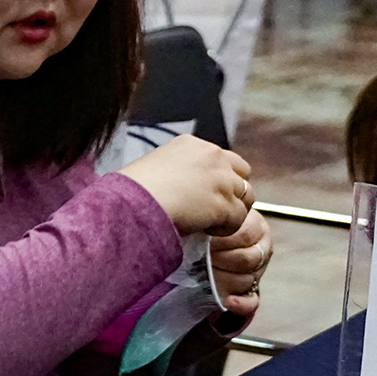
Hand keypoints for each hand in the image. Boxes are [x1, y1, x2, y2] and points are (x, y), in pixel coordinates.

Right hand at [118, 135, 254, 236]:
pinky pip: (238, 219)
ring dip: (231, 211)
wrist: (133, 204)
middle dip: (233, 193)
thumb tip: (181, 187)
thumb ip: (176, 171)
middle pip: (241, 175)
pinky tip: (207, 231)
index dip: (220, 179)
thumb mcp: (154, 167)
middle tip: (216, 211)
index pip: (223, 158)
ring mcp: (221, 179)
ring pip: (245, 197)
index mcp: (191, 144)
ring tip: (210, 223)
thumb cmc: (131, 192)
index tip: (207, 195)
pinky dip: (226, 228)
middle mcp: (211, 156)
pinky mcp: (223, 203)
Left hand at [209, 209, 271, 314]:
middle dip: (218, 259)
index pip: (244, 235)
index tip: (201, 237)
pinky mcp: (251, 292)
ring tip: (202, 271)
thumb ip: (214, 217)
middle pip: (245, 259)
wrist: (204, 246)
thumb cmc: (208, 226)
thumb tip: (202, 221)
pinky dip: (240, 304)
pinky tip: (228, 301)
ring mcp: (257, 272)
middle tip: (199, 256)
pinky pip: (252, 302)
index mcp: (257, 228)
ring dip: (221, 278)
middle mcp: (262, 251)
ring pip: (246, 280)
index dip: (220, 239)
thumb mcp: (214, 215)